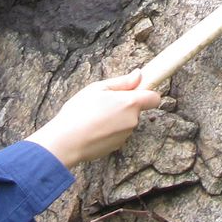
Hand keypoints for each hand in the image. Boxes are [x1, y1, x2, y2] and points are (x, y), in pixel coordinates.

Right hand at [25, 71, 163, 169]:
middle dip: (124, 106)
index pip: (154, 98)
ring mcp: (126, 135)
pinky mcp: (117, 146)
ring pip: (126, 122)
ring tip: (95, 117)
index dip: (147, 93)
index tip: (136, 90)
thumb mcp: (97, 88)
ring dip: (116, 118)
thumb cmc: (79, 112)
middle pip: (136, 110)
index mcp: (130, 103)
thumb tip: (138, 75)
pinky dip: (109, 131)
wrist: (67, 141)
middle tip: (104, 103)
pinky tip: (94, 129)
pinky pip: (118, 134)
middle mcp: (133, 120)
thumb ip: (122, 82)